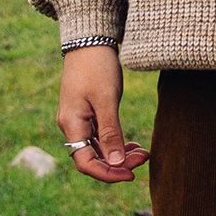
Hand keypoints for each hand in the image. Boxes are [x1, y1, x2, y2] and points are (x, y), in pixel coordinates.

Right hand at [55, 45, 148, 183]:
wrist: (90, 41)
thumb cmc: (97, 67)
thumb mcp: (107, 100)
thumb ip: (110, 133)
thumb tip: (116, 163)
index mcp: (71, 124)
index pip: (85, 163)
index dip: (108, 174)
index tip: (132, 174)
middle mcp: (71, 126)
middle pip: (93, 158)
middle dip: (118, 163)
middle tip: (144, 158)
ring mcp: (79, 120)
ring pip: (98, 149)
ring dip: (119, 154)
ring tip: (143, 152)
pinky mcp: (87, 113)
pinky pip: (100, 137)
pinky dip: (116, 143)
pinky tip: (133, 144)